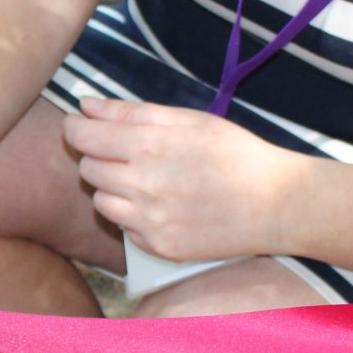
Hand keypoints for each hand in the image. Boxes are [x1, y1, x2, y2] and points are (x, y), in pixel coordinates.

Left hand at [63, 97, 304, 262]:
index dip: (77, 128)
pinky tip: (163, 205)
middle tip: (130, 153)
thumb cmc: (236, 153)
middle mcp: (142, 186)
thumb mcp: (188, 120)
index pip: (83, 138)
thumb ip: (131, 112)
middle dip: (101, 157)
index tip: (83, 126)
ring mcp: (149, 221)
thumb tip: (85, 105)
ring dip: (114, 189)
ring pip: (101, 201)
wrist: (276, 204)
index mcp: (148, 146)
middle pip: (88, 169)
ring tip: (148, 180)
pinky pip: (125, 228)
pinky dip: (134, 215)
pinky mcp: (159, 247)